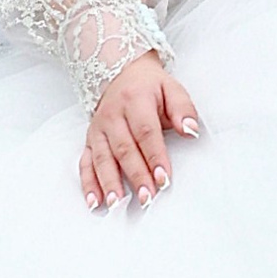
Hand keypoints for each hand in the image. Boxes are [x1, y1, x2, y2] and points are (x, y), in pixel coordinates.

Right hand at [81, 52, 201, 213]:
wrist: (122, 73)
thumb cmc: (150, 86)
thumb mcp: (172, 89)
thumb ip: (183, 109)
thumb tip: (190, 130)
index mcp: (135, 100)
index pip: (146, 132)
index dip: (155, 157)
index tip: (164, 178)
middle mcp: (113, 115)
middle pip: (124, 149)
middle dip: (135, 176)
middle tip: (147, 197)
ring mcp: (99, 129)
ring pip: (102, 159)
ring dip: (109, 183)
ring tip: (117, 204)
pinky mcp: (90, 140)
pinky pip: (86, 162)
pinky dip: (88, 183)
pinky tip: (95, 201)